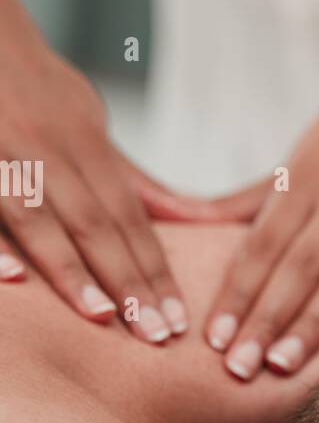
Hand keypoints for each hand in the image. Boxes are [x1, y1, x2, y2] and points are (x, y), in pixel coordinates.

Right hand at [0, 0, 189, 342]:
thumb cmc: (35, 88)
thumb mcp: (89, 122)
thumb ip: (131, 180)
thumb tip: (195, 218)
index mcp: (83, 145)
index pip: (128, 216)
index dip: (154, 268)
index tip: (178, 319)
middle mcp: (46, 150)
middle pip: (93, 222)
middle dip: (128, 280)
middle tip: (157, 334)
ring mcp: (1, 154)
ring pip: (37, 217)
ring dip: (70, 269)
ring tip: (104, 316)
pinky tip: (11, 279)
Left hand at [172, 0, 318, 380]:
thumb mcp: (304, 155)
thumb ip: (250, 200)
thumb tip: (178, 220)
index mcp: (306, 176)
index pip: (262, 244)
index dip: (237, 293)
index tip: (213, 340)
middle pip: (299, 265)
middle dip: (266, 319)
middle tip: (237, 369)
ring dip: (313, 323)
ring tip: (281, 366)